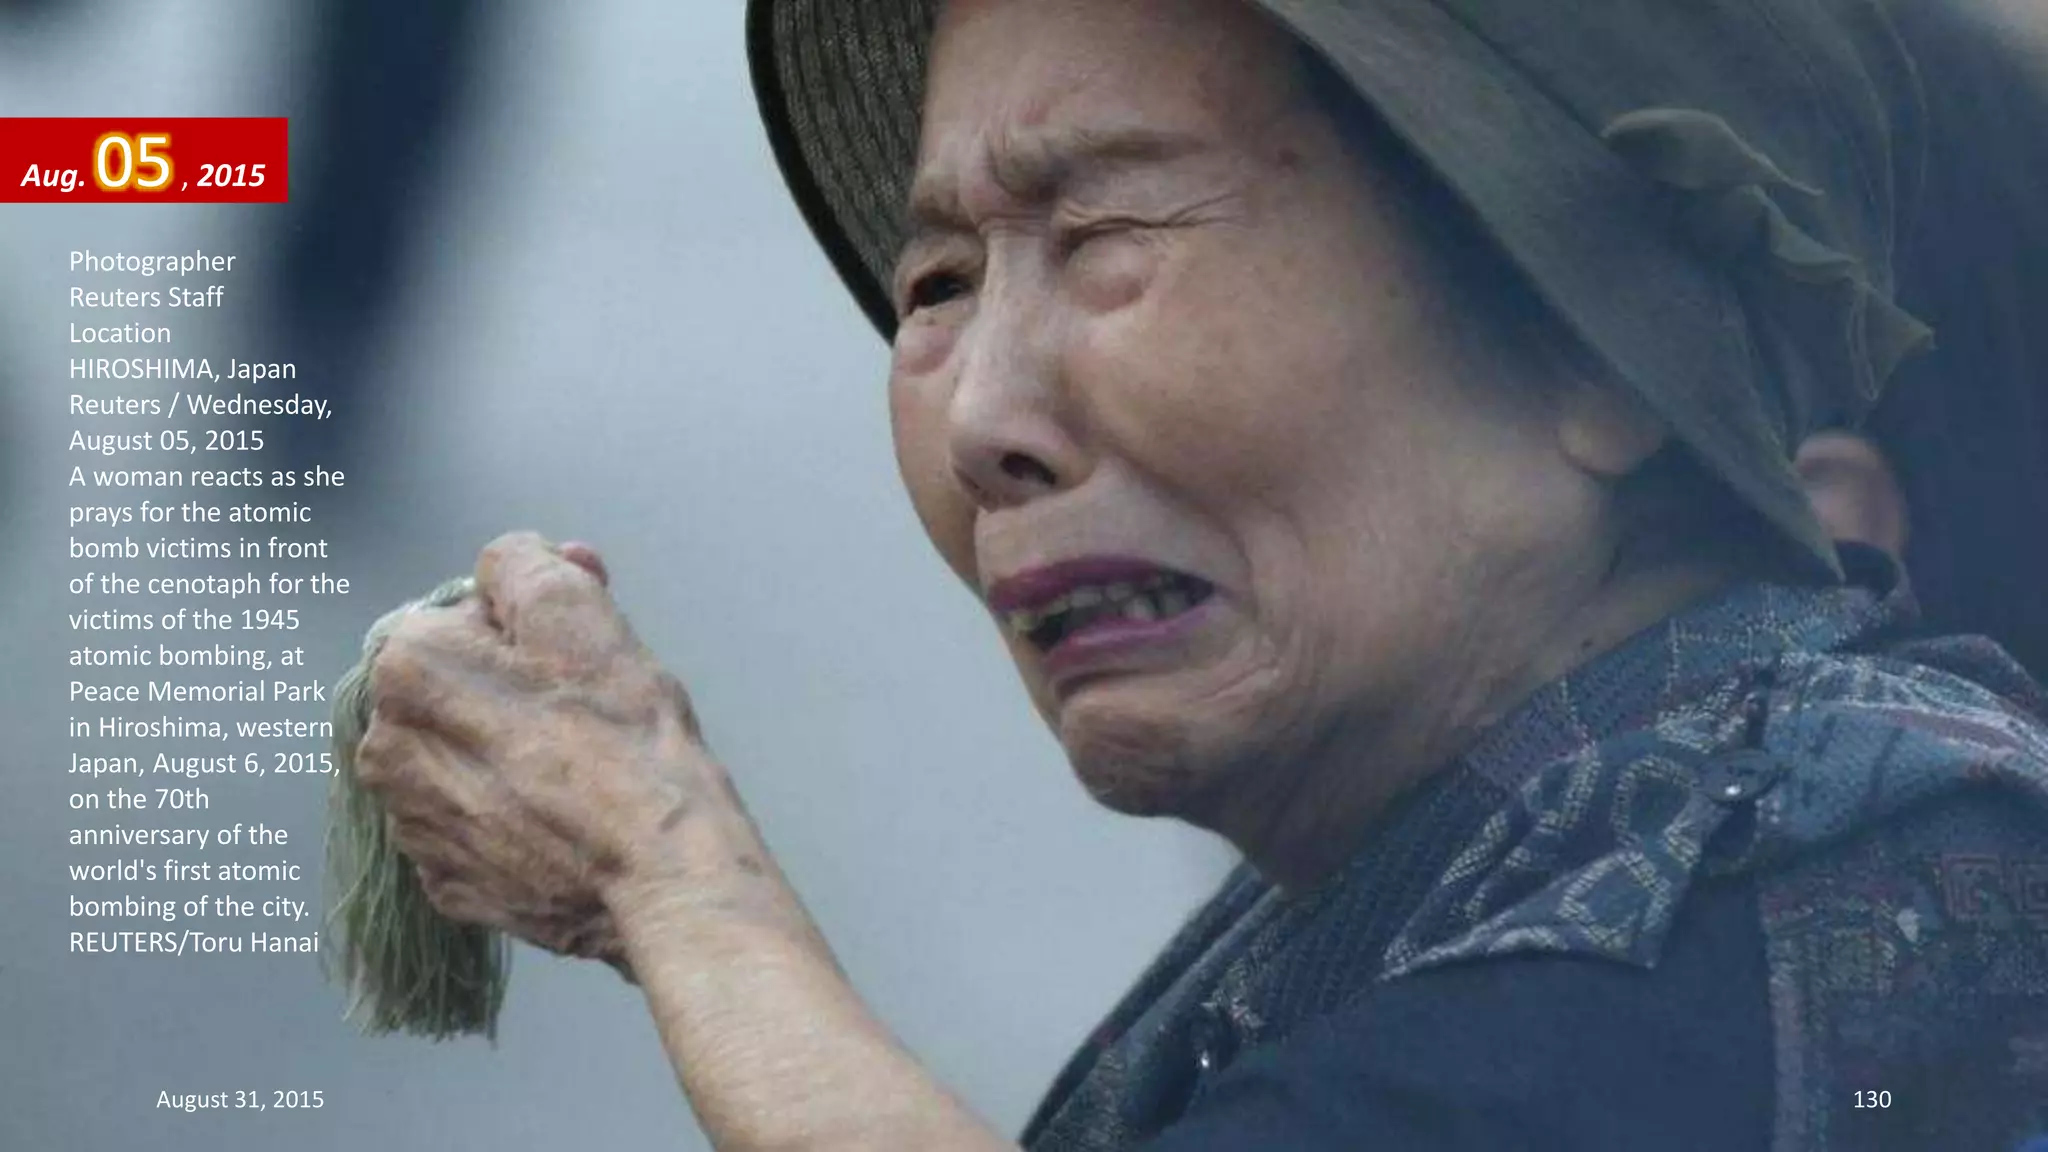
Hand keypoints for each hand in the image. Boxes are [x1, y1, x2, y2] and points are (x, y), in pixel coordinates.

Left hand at [355, 531, 749, 966]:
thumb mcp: (580, 612)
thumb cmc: (624, 740)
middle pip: (456, 692)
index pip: (465, 618)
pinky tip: (562, 821)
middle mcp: (386, 748)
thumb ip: (525, 564)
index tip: (581, 653)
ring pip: (463, 761)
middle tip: (586, 712)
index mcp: (407, 668)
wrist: (658, 872)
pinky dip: (511, 818)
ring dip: (508, 754)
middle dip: (511, 690)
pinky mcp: (446, 885)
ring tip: (578, 772)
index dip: (529, 629)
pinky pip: (475, 828)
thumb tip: (509, 564)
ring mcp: (413, 826)